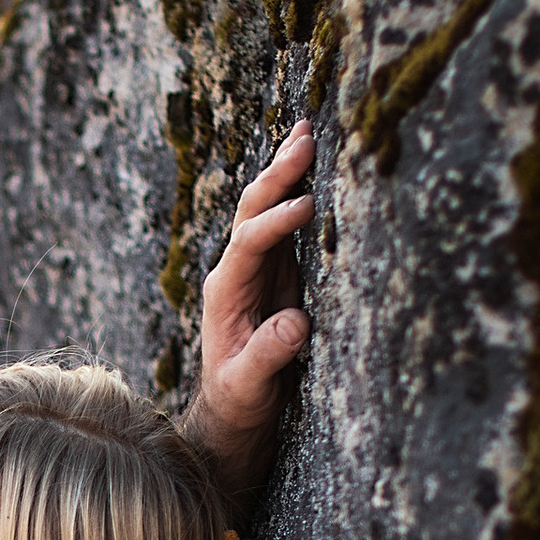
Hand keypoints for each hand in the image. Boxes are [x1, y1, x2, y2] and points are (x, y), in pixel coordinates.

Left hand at [185, 116, 315, 505]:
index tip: (306, 206)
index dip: (275, 222)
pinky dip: (299, 190)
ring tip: (308, 131)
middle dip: (278, 174)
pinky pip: (284, 223)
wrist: (234, 408)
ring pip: (266, 207)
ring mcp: (255, 267)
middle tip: (306, 139)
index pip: (248, 243)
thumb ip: (267, 356)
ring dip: (287, 170)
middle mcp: (235, 270)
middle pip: (251, 209)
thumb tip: (296, 324)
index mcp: (224, 291)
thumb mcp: (249, 386)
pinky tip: (315, 163)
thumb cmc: (240, 399)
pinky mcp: (275, 271)